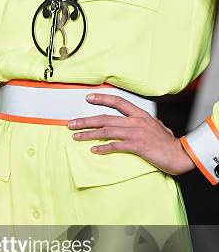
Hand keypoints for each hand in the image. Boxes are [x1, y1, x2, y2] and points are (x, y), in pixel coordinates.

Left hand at [67, 93, 195, 175]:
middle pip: (105, 118)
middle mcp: (136, 121)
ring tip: (76, 137)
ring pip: (107, 130)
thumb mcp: (157, 127)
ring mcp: (136, 133)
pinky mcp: (137, 145)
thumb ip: (144, 124)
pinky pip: (116, 145)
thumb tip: (138, 123)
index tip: (88, 98)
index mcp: (140, 115)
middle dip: (86, 120)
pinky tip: (93, 150)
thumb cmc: (168, 143)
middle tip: (71, 124)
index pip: (118, 102)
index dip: (102, 98)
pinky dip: (103, 148)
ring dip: (89, 134)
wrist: (181, 154)